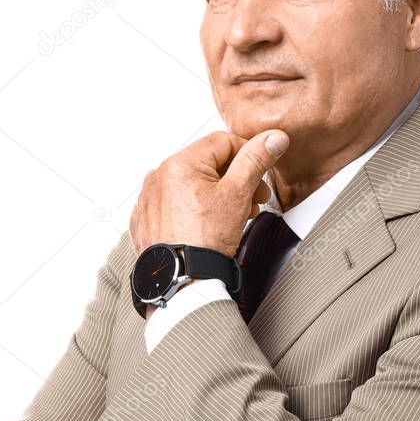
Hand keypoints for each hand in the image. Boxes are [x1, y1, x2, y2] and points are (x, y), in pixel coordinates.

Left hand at [129, 129, 289, 258]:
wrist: (181, 281)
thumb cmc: (204, 241)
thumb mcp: (238, 194)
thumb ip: (256, 161)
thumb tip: (272, 139)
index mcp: (179, 163)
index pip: (223, 142)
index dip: (249, 155)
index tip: (262, 169)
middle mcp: (158, 176)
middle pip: (207, 165)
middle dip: (236, 180)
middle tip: (255, 198)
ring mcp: (150, 199)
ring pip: (192, 185)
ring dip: (218, 195)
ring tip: (235, 215)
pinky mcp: (147, 219)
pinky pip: (175, 205)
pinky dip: (194, 210)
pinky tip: (209, 225)